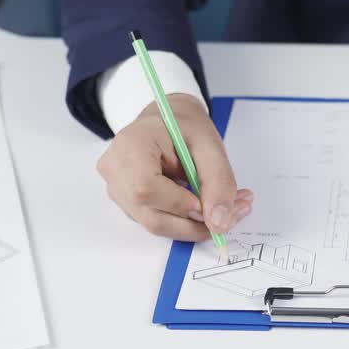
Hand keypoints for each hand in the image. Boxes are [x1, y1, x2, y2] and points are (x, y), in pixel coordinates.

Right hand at [96, 93, 251, 239]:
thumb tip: (219, 222)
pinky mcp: (129, 203)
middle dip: (195, 224)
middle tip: (232, 215)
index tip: (208, 205)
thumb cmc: (183, 126)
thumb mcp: (209, 144)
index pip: (146, 188)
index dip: (179, 204)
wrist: (167, 122)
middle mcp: (116, 171)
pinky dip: (186, 222)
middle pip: (151, 215)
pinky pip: (158, 222)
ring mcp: (119, 190)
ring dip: (194, 226)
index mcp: (130, 145)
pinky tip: (205, 208)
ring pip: (156, 224)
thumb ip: (218, 181)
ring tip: (226, 210)